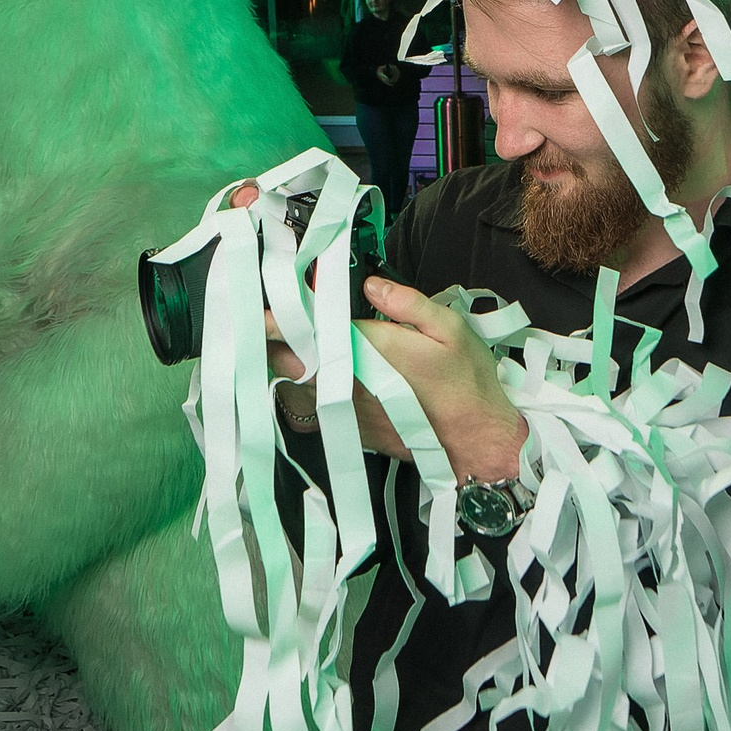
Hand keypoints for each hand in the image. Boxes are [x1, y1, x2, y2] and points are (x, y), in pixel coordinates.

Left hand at [229, 183, 524, 479]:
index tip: (255, 306)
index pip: (306, 330)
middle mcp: (347, 382)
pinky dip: (300, 390)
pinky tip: (312, 377)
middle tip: (264, 318)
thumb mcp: (450, 329)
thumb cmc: (466, 385)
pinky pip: (309, 408)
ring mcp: (345, 409)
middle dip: (272, 339)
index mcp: (367, 350)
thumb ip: (407, 303)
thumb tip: (373, 286)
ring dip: (284, 365)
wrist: (475, 443)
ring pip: (293, 385)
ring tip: (281, 344)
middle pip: (287, 359)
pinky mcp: (349, 428)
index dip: (275, 318)